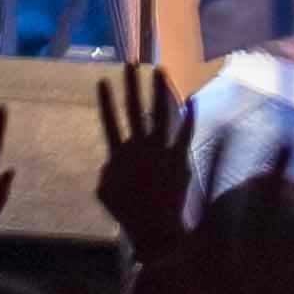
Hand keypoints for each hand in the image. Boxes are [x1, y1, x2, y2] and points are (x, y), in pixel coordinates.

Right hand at [93, 63, 193, 263]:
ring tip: (159, 71)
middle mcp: (140, 147)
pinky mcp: (179, 158)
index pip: (110, 121)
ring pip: (160, 113)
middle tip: (130, 63)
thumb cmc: (128, 214)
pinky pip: (185, 134)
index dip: (106, 101)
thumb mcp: (105, 194)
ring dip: (159, 91)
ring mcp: (161, 151)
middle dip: (132, 85)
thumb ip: (105, 174)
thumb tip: (109, 163)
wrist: (156, 229)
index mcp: (119, 154)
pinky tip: (191, 101)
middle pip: (134, 109)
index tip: (103, 80)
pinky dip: (188, 117)